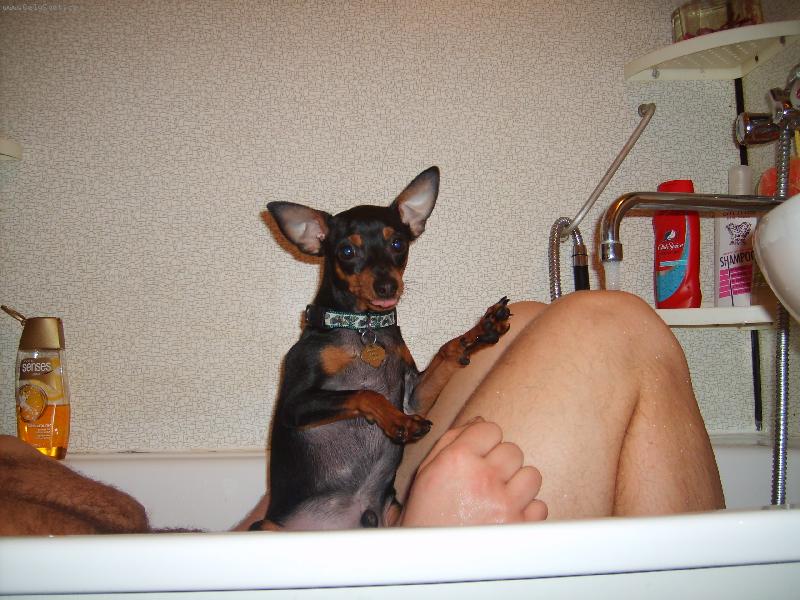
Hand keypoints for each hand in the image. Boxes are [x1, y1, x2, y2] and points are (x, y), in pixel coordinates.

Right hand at [398, 418, 546, 526]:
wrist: (430, 561)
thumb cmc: (426, 514)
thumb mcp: (428, 471)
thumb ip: (453, 440)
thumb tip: (480, 420)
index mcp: (458, 460)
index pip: (491, 429)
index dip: (485, 441)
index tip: (478, 455)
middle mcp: (483, 478)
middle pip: (513, 450)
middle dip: (501, 463)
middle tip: (486, 480)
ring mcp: (505, 504)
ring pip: (531, 475)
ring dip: (518, 484)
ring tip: (499, 497)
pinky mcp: (520, 527)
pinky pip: (539, 506)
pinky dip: (526, 511)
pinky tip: (506, 516)